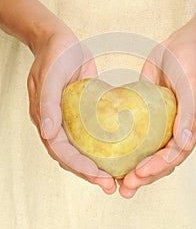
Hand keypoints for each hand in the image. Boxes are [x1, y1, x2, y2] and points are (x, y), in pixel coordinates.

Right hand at [27, 25, 116, 193]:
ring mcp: (69, 121)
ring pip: (82, 152)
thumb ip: (47, 105)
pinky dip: (102, 150)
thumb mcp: (50, 76)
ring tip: (116, 179)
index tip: (99, 175)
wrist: (60, 42)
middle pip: (72, 158)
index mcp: (46, 120)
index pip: (61, 151)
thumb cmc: (55, 56)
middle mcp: (57, 125)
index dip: (79, 166)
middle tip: (111, 186)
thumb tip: (49, 135)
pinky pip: (91, 137)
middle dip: (90, 174)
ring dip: (97, 167)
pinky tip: (117, 156)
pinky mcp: (82, 115)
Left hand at [118, 31, 195, 197]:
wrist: (181, 43)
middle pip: (161, 161)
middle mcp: (178, 130)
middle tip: (124, 188)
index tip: (138, 174)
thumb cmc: (191, 61)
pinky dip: (128, 149)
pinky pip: (139, 136)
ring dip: (135, 169)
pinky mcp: (149, 116)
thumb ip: (189, 114)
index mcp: (192, 128)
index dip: (157, 168)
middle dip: (144, 176)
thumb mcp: (192, 85)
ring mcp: (163, 124)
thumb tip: (182, 145)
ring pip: (149, 153)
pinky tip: (113, 156)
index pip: (175, 155)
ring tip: (117, 182)